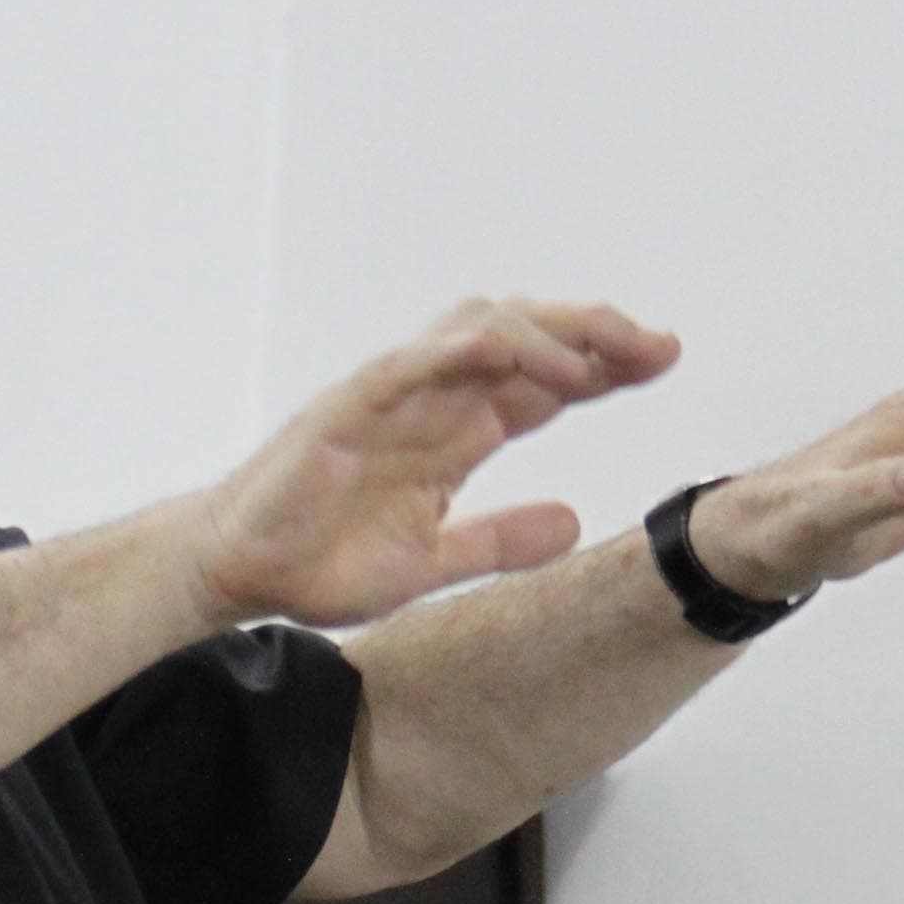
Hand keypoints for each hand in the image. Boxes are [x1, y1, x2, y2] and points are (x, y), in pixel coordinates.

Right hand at [191, 298, 681, 630]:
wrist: (239, 572)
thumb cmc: (318, 561)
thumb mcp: (431, 563)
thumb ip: (500, 541)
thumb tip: (576, 524)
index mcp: (453, 434)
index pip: (544, 383)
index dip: (605, 365)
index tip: (664, 361)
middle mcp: (430, 400)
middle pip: (525, 339)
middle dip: (594, 334)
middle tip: (658, 347)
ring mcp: (389, 397)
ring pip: (476, 331)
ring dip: (542, 334)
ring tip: (598, 359)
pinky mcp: (345, 407)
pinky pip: (408, 363)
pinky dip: (459, 350)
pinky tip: (508, 353)